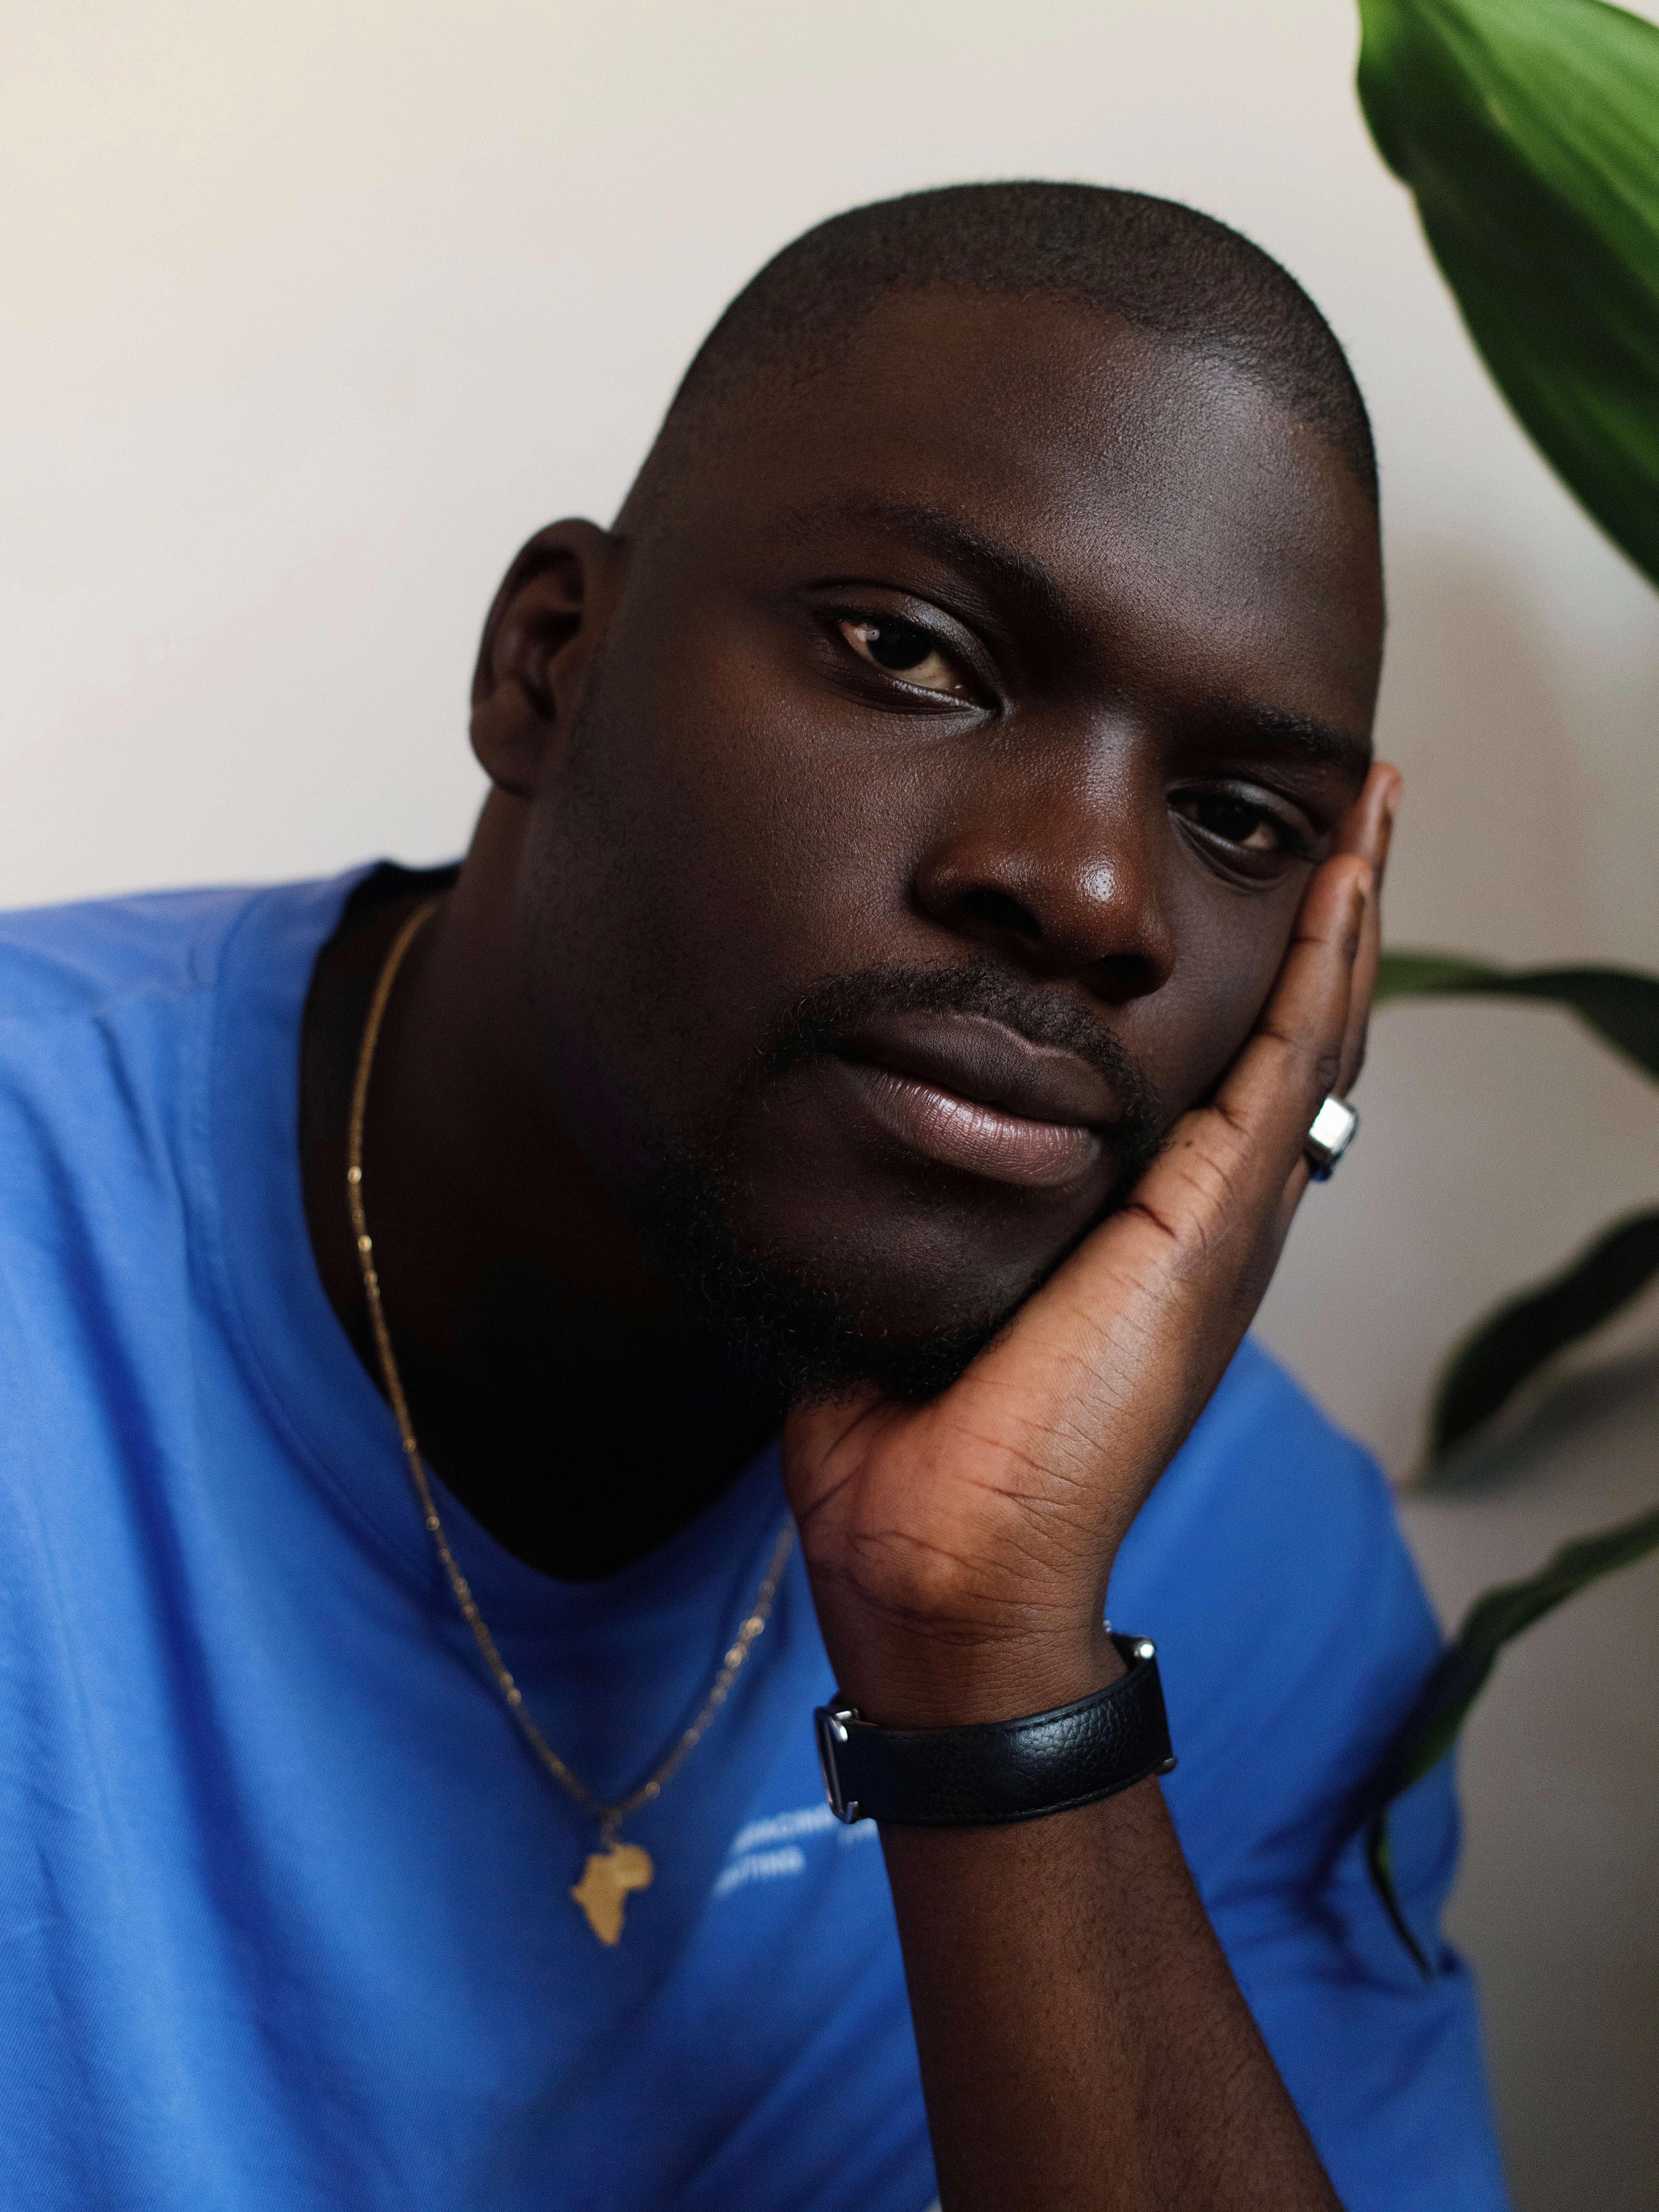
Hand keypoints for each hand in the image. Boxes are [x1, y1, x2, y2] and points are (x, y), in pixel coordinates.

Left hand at [783, 764, 1399, 1727]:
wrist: (939, 1565)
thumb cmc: (910, 1456)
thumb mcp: (914, 1293)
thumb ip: (913, 1222)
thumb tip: (851, 1150)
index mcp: (1134, 1234)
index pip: (1207, 1076)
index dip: (1241, 978)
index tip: (1250, 884)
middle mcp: (1200, 1218)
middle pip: (1281, 1034)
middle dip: (1317, 921)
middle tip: (1344, 813)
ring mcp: (1222, 1220)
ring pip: (1307, 1029)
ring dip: (1341, 913)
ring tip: (1367, 808)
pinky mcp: (1212, 1223)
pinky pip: (1288, 1059)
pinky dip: (1323, 962)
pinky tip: (1344, 875)